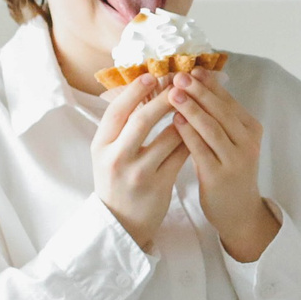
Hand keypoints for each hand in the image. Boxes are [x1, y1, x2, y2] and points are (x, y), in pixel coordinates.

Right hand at [92, 72, 189, 249]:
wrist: (121, 223)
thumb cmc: (116, 181)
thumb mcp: (107, 154)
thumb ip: (119, 127)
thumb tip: (140, 89)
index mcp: (100, 146)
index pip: (116, 111)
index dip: (134, 91)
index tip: (152, 76)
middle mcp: (116, 158)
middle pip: (141, 120)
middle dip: (163, 98)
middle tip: (179, 83)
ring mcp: (138, 173)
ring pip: (167, 136)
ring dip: (183, 116)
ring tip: (194, 101)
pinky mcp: (159, 185)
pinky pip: (181, 155)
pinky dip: (191, 138)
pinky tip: (199, 127)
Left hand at [169, 69, 278, 260]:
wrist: (239, 212)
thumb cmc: (229, 172)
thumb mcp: (231, 142)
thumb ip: (218, 119)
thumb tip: (195, 86)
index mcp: (251, 129)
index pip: (228, 100)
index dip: (209, 83)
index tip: (191, 68)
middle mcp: (247, 142)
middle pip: (221, 110)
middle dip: (199, 90)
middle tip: (178, 75)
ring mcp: (235, 159)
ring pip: (212, 127)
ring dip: (191, 107)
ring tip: (172, 93)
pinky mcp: (220, 176)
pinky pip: (201, 149)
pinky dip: (188, 132)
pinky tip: (174, 120)